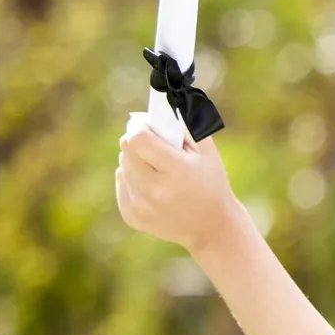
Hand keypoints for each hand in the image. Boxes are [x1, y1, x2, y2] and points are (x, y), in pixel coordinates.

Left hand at [116, 129, 245, 255]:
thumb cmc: (212, 183)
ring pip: (122, 167)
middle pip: (126, 151)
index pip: (138, 139)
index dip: (139, 127)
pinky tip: (151, 185)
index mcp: (177, 171)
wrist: (213, 227)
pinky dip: (132, 179)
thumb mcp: (208, 153)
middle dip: (137, 142)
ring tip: (156, 168)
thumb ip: (186, 126)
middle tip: (152, 145)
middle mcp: (156, 191)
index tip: (146, 125)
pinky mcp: (133, 217)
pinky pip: (121, 184)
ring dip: (135, 161)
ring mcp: (143, 207)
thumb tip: (160, 107)